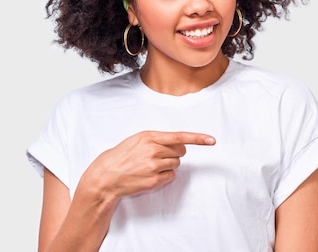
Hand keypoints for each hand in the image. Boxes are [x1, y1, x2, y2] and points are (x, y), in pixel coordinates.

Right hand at [81, 130, 215, 197]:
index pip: (179, 137)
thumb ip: (157, 139)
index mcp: (149, 137)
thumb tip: (178, 143)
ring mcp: (154, 166)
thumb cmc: (122, 156)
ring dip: (168, 165)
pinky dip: (165, 175)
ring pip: (176, 164)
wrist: (106, 175)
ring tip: (151, 166)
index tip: (212, 140)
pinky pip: (171, 175)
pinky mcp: (154, 180)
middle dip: (174, 153)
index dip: (198, 139)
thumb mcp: (137, 140)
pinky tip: (151, 174)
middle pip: (180, 151)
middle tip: (159, 156)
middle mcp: (153, 150)